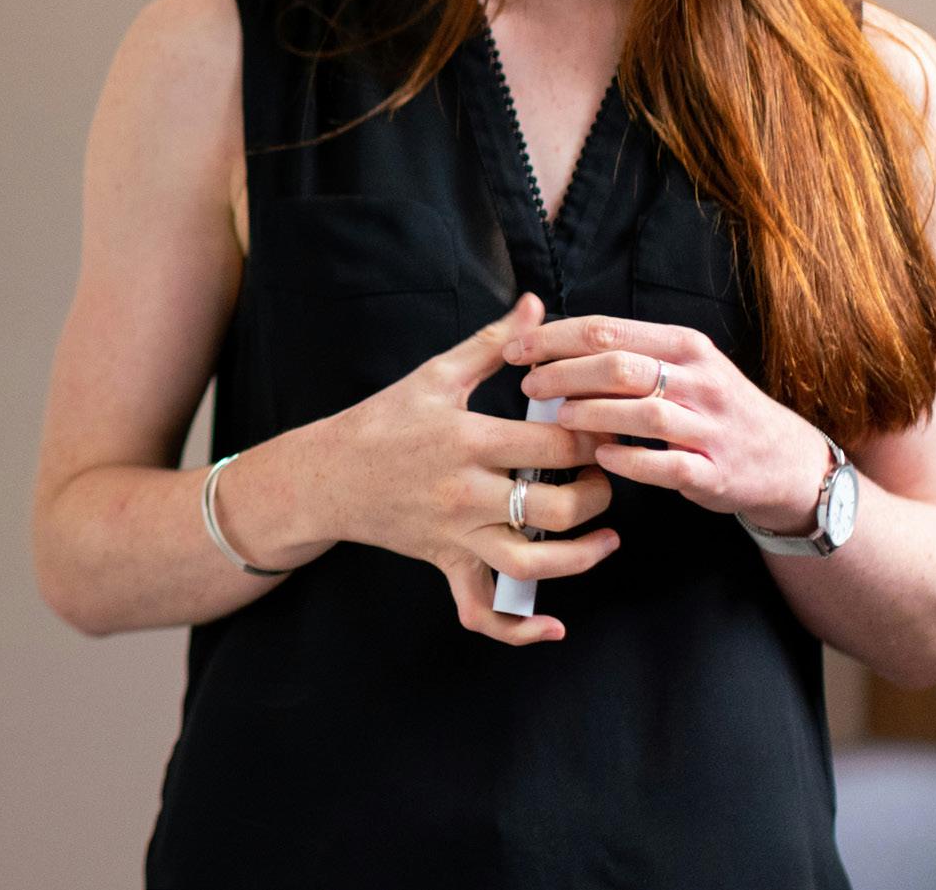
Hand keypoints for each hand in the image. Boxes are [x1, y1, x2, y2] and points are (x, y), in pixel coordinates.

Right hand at [326, 292, 618, 643]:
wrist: (325, 475)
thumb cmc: (382, 420)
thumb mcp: (435, 374)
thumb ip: (493, 343)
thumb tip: (536, 306)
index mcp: (467, 440)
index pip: (556, 445)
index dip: (596, 438)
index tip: (610, 427)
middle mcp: (465, 493)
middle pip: (557, 508)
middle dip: (598, 493)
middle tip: (606, 475)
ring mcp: (456, 535)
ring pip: (534, 564)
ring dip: (582, 556)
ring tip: (606, 536)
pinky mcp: (446, 564)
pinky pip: (482, 611)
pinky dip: (519, 630)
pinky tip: (553, 626)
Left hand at [508, 314, 834, 533]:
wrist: (784, 460)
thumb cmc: (713, 408)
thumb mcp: (683, 366)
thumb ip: (627, 352)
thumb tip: (551, 341)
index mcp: (684, 346)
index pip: (608, 331)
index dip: (554, 337)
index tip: (516, 348)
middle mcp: (700, 380)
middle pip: (619, 366)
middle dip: (564, 373)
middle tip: (529, 384)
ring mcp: (710, 427)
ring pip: (642, 412)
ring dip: (591, 413)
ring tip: (557, 418)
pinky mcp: (714, 471)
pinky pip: (666, 465)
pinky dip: (629, 460)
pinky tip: (600, 456)